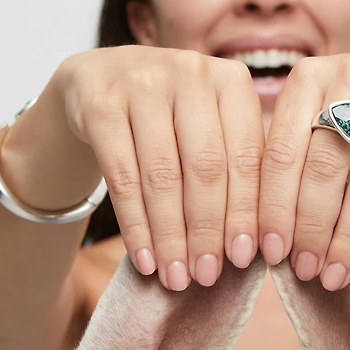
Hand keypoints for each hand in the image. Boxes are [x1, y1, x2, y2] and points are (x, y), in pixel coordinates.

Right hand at [58, 45, 262, 289]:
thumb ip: (233, 172)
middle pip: (205, 167)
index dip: (247, 212)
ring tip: (176, 277)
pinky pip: (122, 177)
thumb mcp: (209, 128)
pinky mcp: (100, 104)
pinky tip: (144, 259)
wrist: (98, 82)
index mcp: (231, 81)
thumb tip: (252, 249)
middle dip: (208, 230)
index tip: (246, 259)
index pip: (246, 157)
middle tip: (208, 276)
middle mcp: (190, 72)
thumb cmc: (170, 120)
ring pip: (162, 176)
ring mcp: (141, 84)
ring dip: (170, 236)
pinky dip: (135, 225)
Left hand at [258, 49, 349, 288]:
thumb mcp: (322, 111)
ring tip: (334, 277)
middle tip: (304, 271)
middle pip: (323, 170)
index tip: (270, 253)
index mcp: (307, 79)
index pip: (282, 153)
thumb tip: (267, 236)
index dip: (274, 208)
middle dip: (310, 230)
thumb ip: (295, 157)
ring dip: (347, 240)